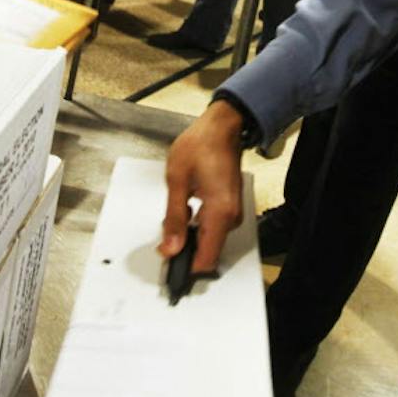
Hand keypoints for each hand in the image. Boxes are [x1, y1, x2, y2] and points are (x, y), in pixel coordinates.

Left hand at [160, 99, 244, 273]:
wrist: (221, 128)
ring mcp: (233, 213)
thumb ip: (174, 218)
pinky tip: (186, 212)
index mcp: (219, 213)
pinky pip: (214, 229)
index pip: (206, 259)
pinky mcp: (230, 208)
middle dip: (185, 252)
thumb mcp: (176, 181)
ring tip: (174, 219)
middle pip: (208, 252)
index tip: (170, 268)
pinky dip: (198, 228)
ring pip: (210, 241)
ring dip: (190, 238)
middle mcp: (231, 217)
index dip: (186, 268)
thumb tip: (171, 247)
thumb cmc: (200, 146)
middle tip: (164, 241)